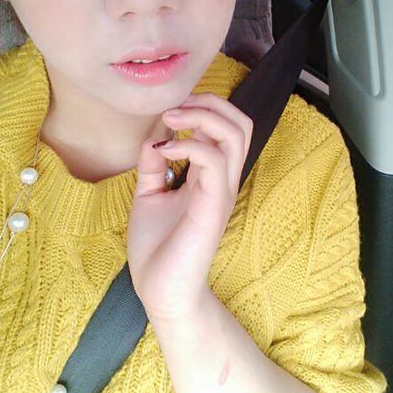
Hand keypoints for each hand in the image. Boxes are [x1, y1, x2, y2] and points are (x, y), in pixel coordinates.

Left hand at [127, 93, 252, 322]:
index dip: (204, 105)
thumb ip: (154, 164)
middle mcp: (223, 179)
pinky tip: (163, 151)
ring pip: (235, 134)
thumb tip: (153, 137)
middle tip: (175, 107)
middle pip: (241, 122)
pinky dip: (188, 145)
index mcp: (212, 175)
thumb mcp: (151, 194)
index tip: (170, 108)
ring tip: (171, 120)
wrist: (160, 290)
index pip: (228, 126)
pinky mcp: (212, 205)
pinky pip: (214, 160)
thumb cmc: (157, 246)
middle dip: (210, 102)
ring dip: (201, 116)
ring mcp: (221, 191)